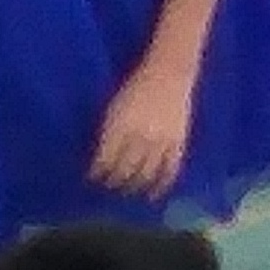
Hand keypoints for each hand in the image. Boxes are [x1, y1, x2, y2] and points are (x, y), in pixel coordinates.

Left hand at [89, 55, 196, 200]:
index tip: (91, 180)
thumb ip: (108, 132)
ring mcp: (160, 142)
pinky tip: (152, 196)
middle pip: (124, 170)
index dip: (97, 173)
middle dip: (113, 183)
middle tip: (108, 189)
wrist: (169, 74)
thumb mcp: (114, 106)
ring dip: (134, 187)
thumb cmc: (136, 87)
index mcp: (120, 126)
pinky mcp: (177, 143)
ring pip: (145, 174)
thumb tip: (99, 158)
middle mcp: (139, 137)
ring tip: (127, 193)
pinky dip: (160, 187)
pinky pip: (169, 171)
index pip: (105, 160)